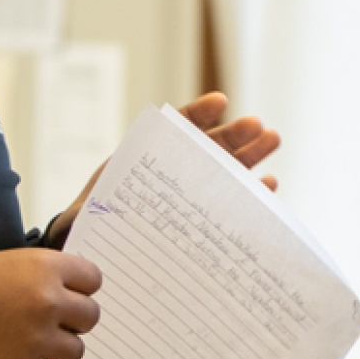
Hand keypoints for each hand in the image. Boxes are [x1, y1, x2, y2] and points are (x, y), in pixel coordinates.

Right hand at [0, 249, 101, 358]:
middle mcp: (46, 302)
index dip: (80, 287)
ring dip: (57, 349)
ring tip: (30, 342)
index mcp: (44, 267)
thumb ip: (41, 273)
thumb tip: (67, 288)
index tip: (70, 293)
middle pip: (90, 317)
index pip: (93, 279)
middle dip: (72, 319)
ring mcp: (35, 339)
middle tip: (49, 320)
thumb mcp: (5, 260)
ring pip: (75, 351)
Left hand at [46, 92, 281, 246]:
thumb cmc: (92, 232)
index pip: (173, 131)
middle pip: (207, 148)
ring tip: (273, 139)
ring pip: (225, 172)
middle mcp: (173, 174)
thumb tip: (88, 208)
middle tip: (259, 126)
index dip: (197, 115)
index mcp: (145, 163)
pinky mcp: (204, 220)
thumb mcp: (86, 215)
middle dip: (234, 134)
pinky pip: (232, 204)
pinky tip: (269, 183)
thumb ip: (91, 207)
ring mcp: (191, 195)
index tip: (220, 102)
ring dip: (249, 155)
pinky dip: (250, 192)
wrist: (100, 256)